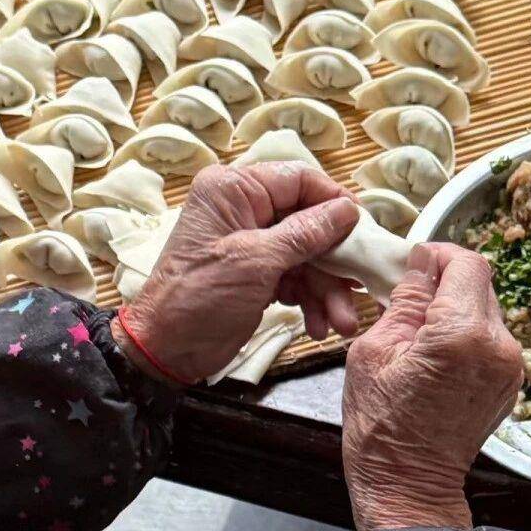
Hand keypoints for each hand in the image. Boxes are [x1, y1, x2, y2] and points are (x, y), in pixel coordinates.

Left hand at [114, 162, 360, 383]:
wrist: (168, 350)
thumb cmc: (200, 296)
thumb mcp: (256, 261)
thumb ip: (305, 234)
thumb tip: (348, 210)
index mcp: (234, 190)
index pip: (298, 180)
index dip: (334, 203)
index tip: (363, 229)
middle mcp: (243, 210)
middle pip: (309, 223)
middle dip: (334, 262)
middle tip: (357, 287)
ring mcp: (251, 246)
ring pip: (307, 257)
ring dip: (327, 291)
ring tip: (342, 323)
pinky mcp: (257, 276)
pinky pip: (296, 280)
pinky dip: (310, 303)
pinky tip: (319, 326)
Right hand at [342, 242, 524, 530]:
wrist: (407, 484)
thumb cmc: (381, 427)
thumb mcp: (373, 352)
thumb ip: (404, 301)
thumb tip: (419, 265)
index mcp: (462, 334)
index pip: (467, 263)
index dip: (438, 256)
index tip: (415, 265)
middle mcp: (498, 346)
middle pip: (480, 284)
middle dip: (445, 285)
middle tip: (408, 303)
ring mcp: (509, 367)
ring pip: (486, 311)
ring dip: (455, 311)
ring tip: (419, 337)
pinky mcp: (509, 383)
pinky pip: (490, 340)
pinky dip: (465, 337)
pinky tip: (435, 359)